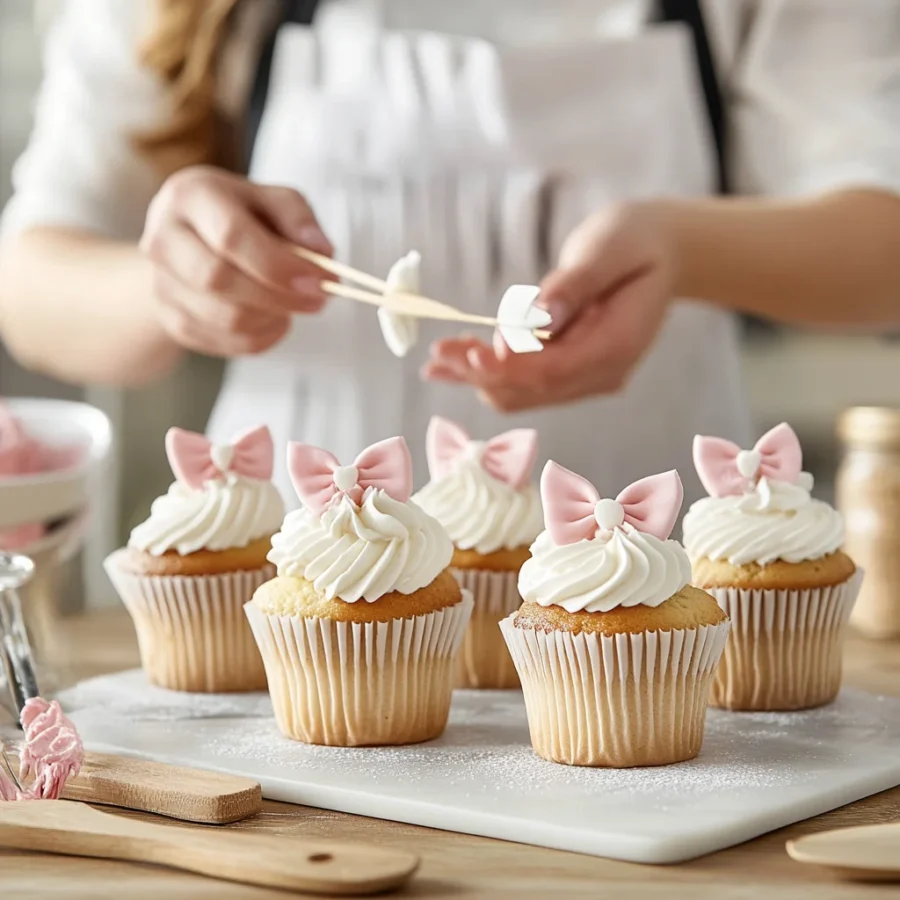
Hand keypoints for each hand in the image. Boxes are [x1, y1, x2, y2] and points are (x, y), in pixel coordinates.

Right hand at [141, 166, 333, 356]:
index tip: (320, 280)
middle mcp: (163, 238)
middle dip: (279, 296)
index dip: (279, 264)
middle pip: (219, 280)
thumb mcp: (270, 200)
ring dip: (274, 317)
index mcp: (190, 195)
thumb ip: (298, 218)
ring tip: (294, 304)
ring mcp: (161, 283)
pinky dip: (263, 336)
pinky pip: (227, 342)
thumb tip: (321, 251)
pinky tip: (275, 318)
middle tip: (318, 299)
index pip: (231, 236)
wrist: (191, 244)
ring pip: (226, 318)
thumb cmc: (239, 217)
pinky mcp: (171, 320)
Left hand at [423, 202, 676, 411]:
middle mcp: (603, 372)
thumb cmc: (635, 241)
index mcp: (619, 345)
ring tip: (437, 358)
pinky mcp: (570, 371)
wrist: (660, 252)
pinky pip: (523, 381)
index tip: (472, 350)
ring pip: (522, 391)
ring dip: (478, 375)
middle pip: (533, 387)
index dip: (511, 365)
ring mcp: (586, 377)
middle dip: (482, 372)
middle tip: (439, 353)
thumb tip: (537, 318)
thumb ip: (575, 285)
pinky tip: (450, 366)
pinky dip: (488, 372)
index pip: (555, 369)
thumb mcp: (609, 248)